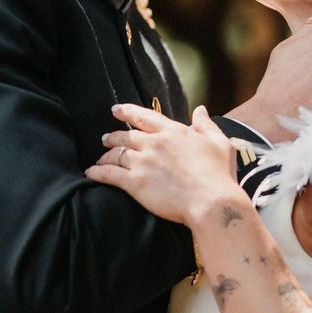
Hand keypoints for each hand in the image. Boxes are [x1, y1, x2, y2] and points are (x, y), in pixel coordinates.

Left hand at [88, 104, 247, 225]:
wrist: (211, 202)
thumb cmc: (218, 174)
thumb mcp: (219, 143)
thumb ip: (207, 125)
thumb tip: (200, 110)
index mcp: (173, 132)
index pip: (144, 117)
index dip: (128, 112)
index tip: (116, 109)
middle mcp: (155, 143)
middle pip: (126, 136)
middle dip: (113, 136)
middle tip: (105, 138)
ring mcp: (143, 162)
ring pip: (116, 154)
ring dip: (105, 155)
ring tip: (100, 158)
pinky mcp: (135, 183)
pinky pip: (110, 174)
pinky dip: (98, 172)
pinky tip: (92, 173)